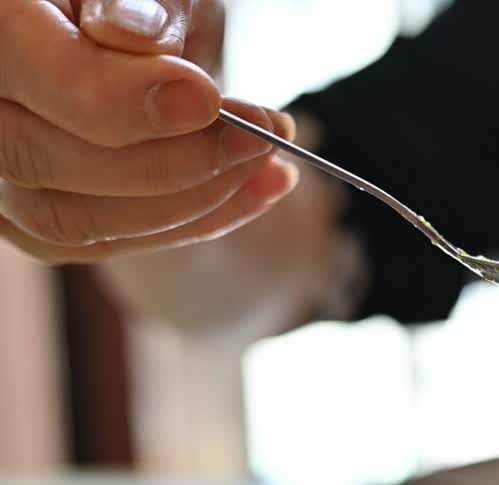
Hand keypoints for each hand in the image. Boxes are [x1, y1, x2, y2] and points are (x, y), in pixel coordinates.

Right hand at [0, 0, 296, 264]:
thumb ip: (137, 2)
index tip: (206, 100)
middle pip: (37, 158)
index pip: (23, 71)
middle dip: (169, 160)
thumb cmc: (142, 0)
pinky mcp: (28, 214)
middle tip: (261, 135)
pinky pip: (98, 242)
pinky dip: (186, 223)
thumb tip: (136, 37)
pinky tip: (257, 189)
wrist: (139, 29)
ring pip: (68, 217)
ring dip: (189, 202)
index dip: (118, 99)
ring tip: (270, 164)